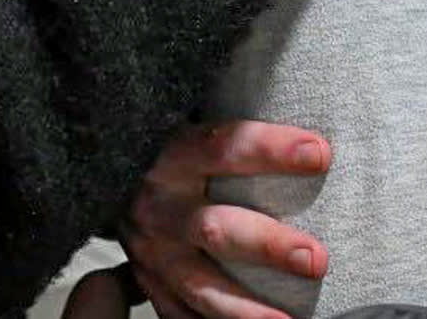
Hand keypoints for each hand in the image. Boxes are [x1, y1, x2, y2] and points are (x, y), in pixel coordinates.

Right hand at [115, 119, 333, 318]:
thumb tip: (309, 129)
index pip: (226, 146)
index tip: (321, 153)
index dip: (273, 149)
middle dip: (268, 246)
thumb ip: (238, 131)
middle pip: (216, 228)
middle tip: (317, 259)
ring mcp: (151, 252)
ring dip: (246, 308)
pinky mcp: (148, 283)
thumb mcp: (192, 126)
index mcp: (174, 155)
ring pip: (201, 286)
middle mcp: (160, 206)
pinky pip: (178, 314)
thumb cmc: (173, 148)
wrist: (104, 174)